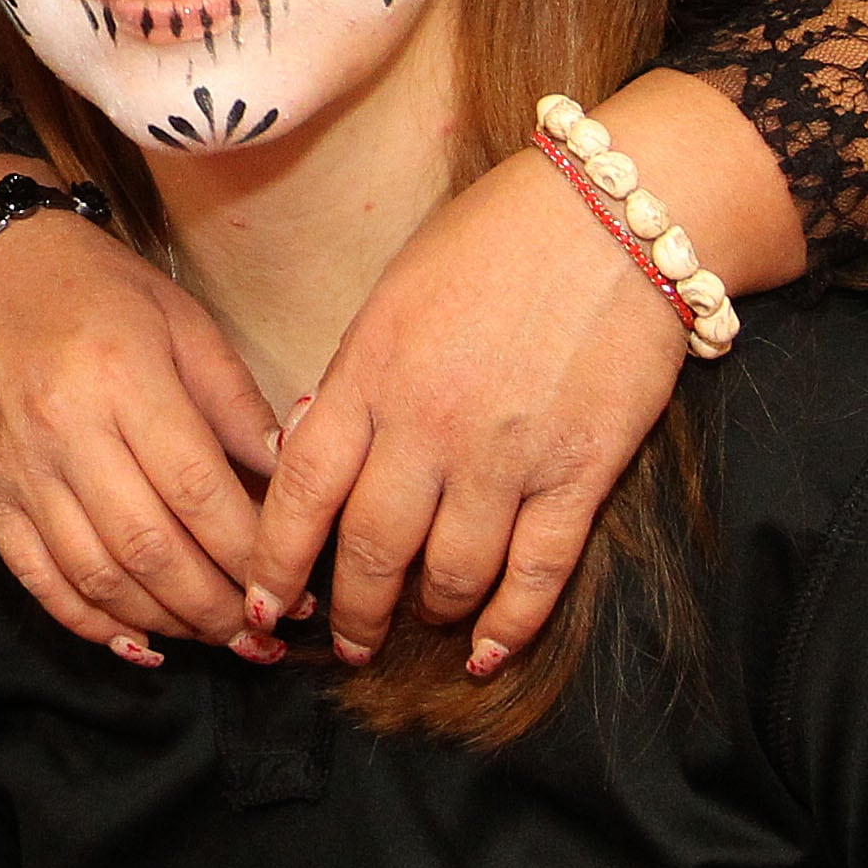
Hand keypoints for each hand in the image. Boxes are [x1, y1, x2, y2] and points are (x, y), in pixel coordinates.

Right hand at [0, 176, 276, 655]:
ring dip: (164, 623)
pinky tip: (138, 642)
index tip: (297, 591)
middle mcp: (67, 430)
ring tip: (216, 639)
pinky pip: (36, 577)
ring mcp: (21, 468)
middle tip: (264, 637)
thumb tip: (293, 481)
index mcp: (125, 379)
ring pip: (96, 574)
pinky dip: (88, 622)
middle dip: (216, 608)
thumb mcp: (183, 322)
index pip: (199, 492)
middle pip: (150, 548)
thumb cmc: (98, 286)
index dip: (252, 555)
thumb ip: (236, 406)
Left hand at [246, 145, 683, 671]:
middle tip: (344, 642)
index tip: (256, 603)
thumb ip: (354, 378)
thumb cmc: (492, 242)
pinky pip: (537, 573)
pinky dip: (511, 624)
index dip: (272, 560)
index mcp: (368, 374)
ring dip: (428, 615)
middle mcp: (427, 425)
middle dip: (351, 612)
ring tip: (418, 625)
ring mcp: (505, 456)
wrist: (611, 217)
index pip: (299, 491)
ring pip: (450, 575)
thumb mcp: (394, 297)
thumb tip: (310, 447)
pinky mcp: (579, 474)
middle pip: (370, 551)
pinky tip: (490, 650)